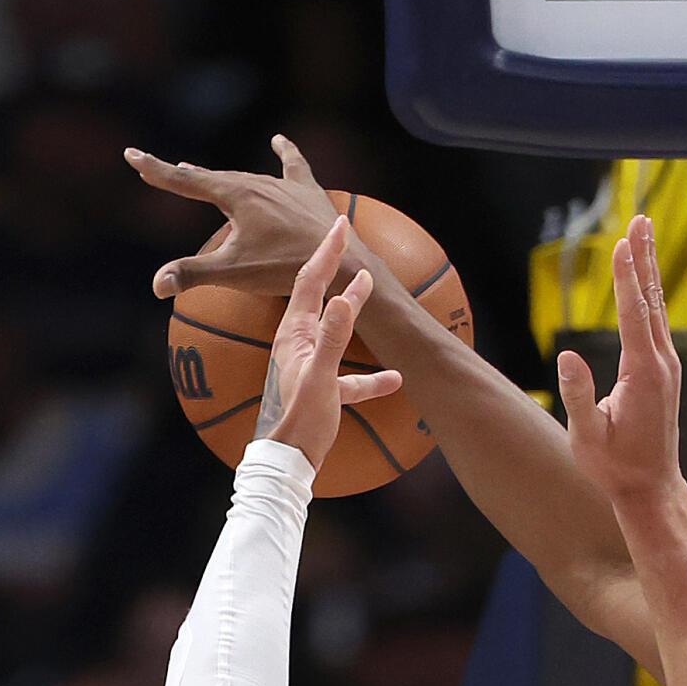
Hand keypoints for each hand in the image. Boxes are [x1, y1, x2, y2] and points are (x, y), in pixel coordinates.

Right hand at [135, 129, 356, 303]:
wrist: (340, 261)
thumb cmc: (285, 268)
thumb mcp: (233, 272)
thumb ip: (192, 273)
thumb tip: (156, 285)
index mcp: (233, 194)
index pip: (184, 180)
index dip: (156, 170)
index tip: (131, 156)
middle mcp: (255, 182)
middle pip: (211, 177)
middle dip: (183, 175)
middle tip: (158, 170)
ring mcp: (282, 185)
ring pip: (243, 176)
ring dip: (219, 175)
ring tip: (199, 170)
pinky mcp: (306, 192)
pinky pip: (292, 166)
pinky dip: (284, 153)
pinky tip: (279, 141)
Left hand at [256, 218, 403, 474]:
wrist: (291, 462)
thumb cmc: (302, 420)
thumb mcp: (321, 376)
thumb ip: (334, 337)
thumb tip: (346, 297)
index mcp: (294, 333)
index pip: (309, 279)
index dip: (326, 251)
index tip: (339, 223)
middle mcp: (299, 343)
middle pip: (320, 296)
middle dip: (336, 268)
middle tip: (349, 241)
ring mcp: (311, 366)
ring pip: (337, 331)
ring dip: (354, 311)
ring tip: (370, 290)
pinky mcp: (324, 390)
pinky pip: (351, 377)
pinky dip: (371, 376)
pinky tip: (395, 379)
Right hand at [557, 213, 684, 516]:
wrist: (650, 488)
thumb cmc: (615, 468)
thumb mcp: (587, 439)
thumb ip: (578, 398)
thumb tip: (566, 358)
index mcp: (643, 375)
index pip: (633, 316)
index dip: (626, 278)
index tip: (621, 243)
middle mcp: (661, 364)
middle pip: (650, 300)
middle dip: (643, 258)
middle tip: (640, 219)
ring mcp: (666, 366)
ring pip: (656, 307)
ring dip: (648, 268)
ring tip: (643, 231)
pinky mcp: (664, 371)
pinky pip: (655, 322)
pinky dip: (648, 293)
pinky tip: (645, 277)